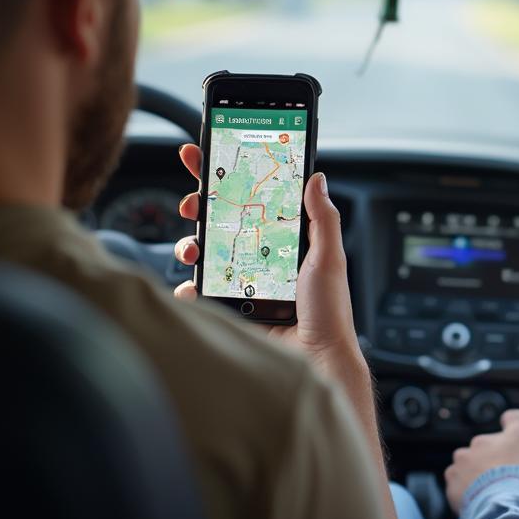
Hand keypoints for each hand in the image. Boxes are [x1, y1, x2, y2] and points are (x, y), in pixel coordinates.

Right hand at [173, 144, 365, 381]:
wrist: (318, 361)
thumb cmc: (330, 313)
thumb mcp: (329, 258)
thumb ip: (322, 218)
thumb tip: (316, 178)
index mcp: (283, 242)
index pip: (253, 201)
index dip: (229, 179)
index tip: (205, 156)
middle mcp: (260, 258)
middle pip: (222, 223)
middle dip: (201, 207)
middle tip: (192, 201)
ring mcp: (242, 283)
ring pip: (205, 254)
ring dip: (191, 245)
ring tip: (192, 248)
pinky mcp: (229, 310)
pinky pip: (200, 294)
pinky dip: (189, 289)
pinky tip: (191, 288)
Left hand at [444, 409, 518, 513]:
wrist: (505, 510)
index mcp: (516, 436)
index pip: (514, 419)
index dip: (513, 426)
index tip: (510, 434)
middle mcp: (490, 439)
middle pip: (487, 447)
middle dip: (491, 462)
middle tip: (501, 484)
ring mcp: (467, 456)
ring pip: (468, 463)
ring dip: (473, 474)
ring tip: (487, 496)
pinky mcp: (452, 475)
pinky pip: (456, 480)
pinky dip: (462, 489)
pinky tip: (475, 503)